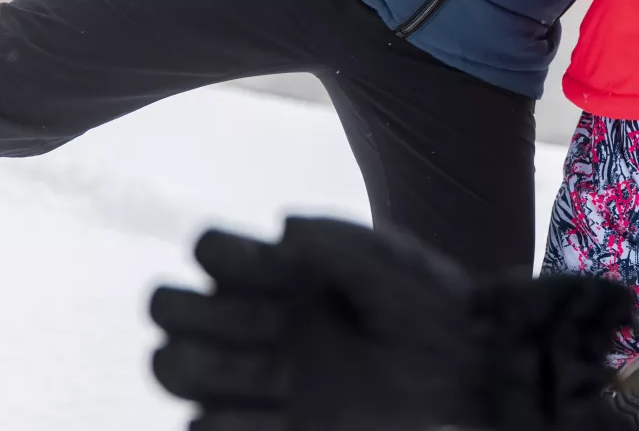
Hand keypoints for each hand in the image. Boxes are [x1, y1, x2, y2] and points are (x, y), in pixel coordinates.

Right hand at [150, 217, 636, 430]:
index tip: (281, 270)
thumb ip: (337, 238)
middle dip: (193, 315)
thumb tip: (283, 228)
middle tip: (266, 327)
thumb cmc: (430, 298)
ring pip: (176, 368)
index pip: (210, 250)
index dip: (225, 257)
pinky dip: (218, 422)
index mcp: (279, 270)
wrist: (467, 359)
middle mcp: (258, 317)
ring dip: (201, 370)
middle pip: (171, 310)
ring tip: (272, 375)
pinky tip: (268, 409)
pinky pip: (209, 426)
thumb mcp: (388, 259)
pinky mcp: (280, 421)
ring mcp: (261, 372)